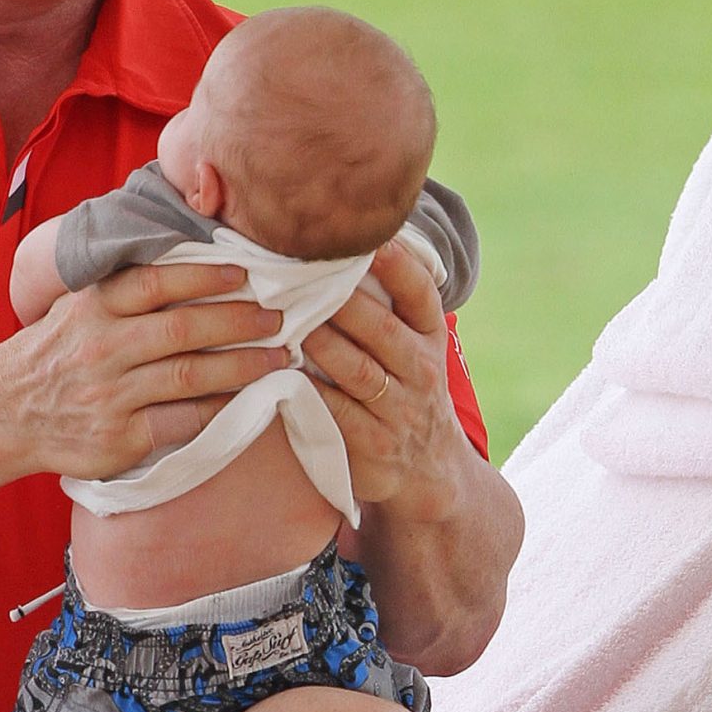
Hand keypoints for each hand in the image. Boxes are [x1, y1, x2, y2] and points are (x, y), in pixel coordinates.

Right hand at [0, 261, 286, 479]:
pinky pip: (180, 422)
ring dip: (243, 367)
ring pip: (190, 376)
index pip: (156, 282)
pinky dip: (217, 410)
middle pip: (184, 329)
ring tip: (278, 358)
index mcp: (92, 307)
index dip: (204, 276)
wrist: (2, 413)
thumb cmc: (52, 354)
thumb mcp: (74, 307)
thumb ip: (122, 287)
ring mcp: (109, 396)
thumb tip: (190, 259)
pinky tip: (244, 400)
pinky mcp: (118, 438)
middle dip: (239, 322)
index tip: (243, 274)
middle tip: (276, 319)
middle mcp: (101, 348)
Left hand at [301, 242, 467, 519]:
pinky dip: (308, 390)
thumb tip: (345, 243)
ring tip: (284, 319)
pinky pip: (337, 412)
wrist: (430, 472)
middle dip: (342, 303)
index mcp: (430, 337)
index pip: (420, 294)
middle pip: (382, 329)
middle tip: (300, 275)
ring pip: (358, 370)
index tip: (371, 239)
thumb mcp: (415, 348)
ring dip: (321, 344)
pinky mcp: (374, 445)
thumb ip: (387, 304)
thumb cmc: (407, 392)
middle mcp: (421, 371)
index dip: (398, 265)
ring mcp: (400, 411)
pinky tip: (280, 372)